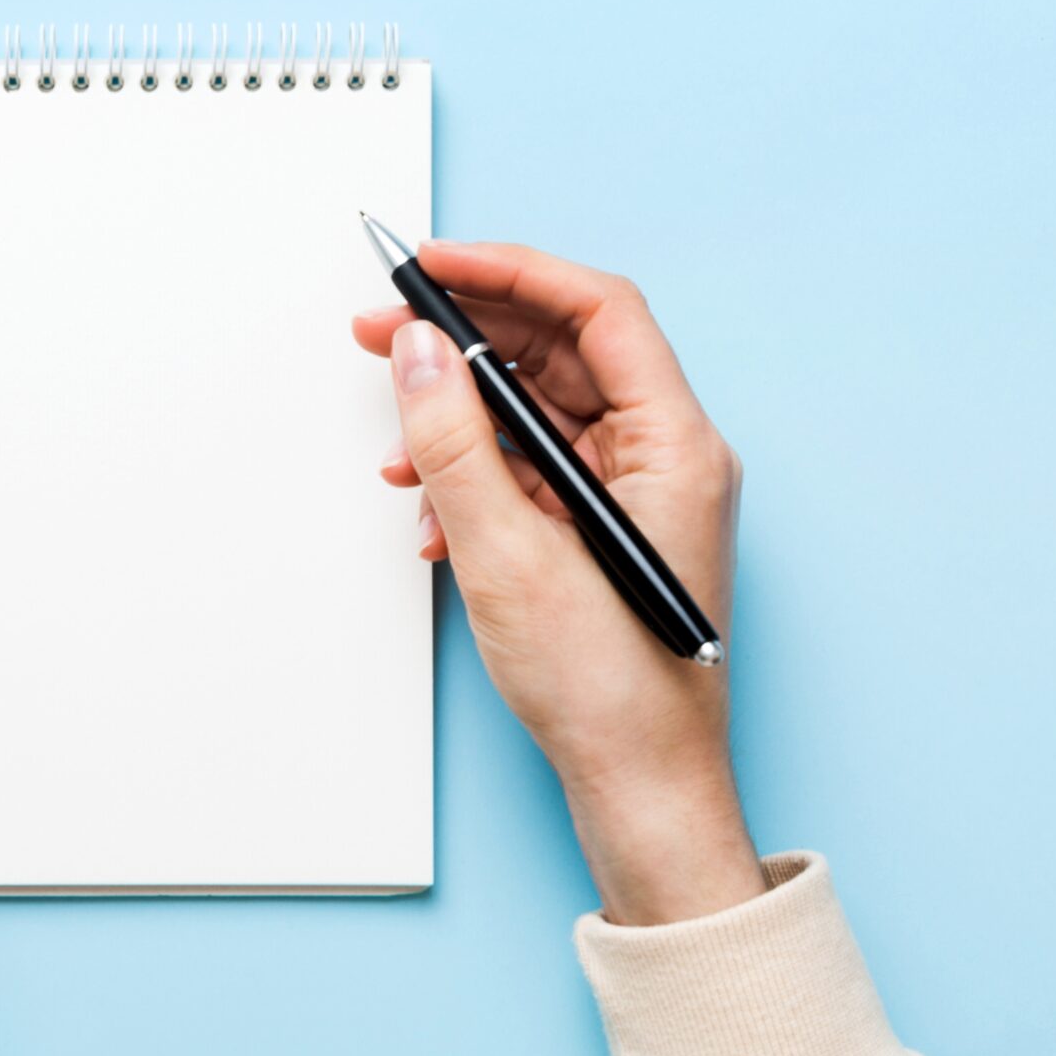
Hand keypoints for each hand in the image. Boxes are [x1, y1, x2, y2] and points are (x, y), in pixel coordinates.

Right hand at [353, 246, 763, 924]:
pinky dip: (474, 475)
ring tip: (397, 449)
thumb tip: (414, 350)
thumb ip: (454, 442)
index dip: (509, 272)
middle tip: (379, 331)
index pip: (596, 310)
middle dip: (464, 340)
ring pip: (537, 412)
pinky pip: (532, 469)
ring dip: (458, 419)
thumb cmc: (611, 691)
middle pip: (561, 352)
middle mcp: (666, 457)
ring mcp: (636, 495)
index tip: (431, 265)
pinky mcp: (603, 531)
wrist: (641, 791)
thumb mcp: (507, 555)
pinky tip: (432, 515)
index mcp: (676, 445)